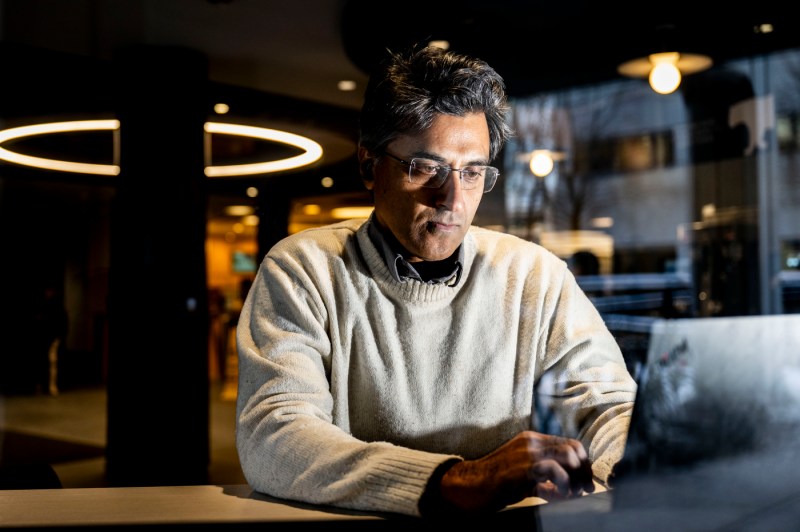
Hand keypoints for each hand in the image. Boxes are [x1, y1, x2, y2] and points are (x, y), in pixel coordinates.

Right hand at [437, 431, 593, 512]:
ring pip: (568, 455)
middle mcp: (532, 441)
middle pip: (573, 447)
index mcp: (531, 439)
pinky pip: (555, 469)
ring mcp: (528, 451)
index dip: (582, 463)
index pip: (568, 443)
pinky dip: (564, 483)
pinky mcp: (525, 465)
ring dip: (576, 476)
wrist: (471, 485)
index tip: (584, 482)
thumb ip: (545, 481)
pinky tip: (560, 494)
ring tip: (572, 492)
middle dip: (584, 470)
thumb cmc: (495, 484)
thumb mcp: (525, 478)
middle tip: (584, 489)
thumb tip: (565, 492)